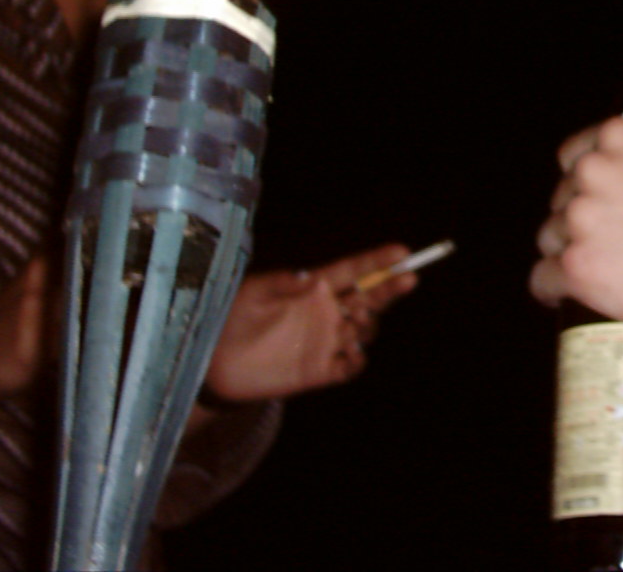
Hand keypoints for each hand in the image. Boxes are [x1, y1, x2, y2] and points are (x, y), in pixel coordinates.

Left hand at [203, 242, 415, 402]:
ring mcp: (327, 341)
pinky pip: (352, 365)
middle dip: (390, 286)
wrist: (214, 364)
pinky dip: (357, 360)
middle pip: (370, 296)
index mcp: (315, 286)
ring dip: (368, 323)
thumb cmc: (231, 318)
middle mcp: (327, 311)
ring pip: (366, 329)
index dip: (378, 262)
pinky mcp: (321, 370)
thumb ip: (282, 283)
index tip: (402, 253)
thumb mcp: (252, 293)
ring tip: (355, 321)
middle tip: (408, 278)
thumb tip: (313, 277)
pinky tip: (350, 354)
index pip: (353, 271)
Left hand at [530, 115, 622, 334]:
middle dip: (580, 221)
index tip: (595, 201)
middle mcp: (591, 172)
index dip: (583, 183)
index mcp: (618, 138)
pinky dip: (553, 291)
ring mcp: (580, 220)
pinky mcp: (577, 269)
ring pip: (550, 240)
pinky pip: (542, 281)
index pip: (572, 157)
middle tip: (609, 244)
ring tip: (600, 273)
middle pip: (562, 201)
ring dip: (570, 254)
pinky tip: (568, 297)